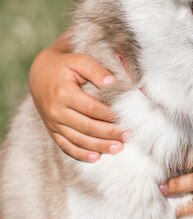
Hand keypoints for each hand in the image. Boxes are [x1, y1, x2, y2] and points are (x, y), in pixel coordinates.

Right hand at [29, 32, 124, 161]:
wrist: (39, 72)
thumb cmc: (64, 65)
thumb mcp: (79, 61)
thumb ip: (96, 70)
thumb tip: (113, 82)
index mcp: (63, 93)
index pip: (90, 108)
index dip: (109, 115)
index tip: (127, 119)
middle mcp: (55, 111)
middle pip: (86, 127)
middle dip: (108, 134)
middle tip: (128, 136)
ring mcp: (52, 123)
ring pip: (77, 139)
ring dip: (98, 146)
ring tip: (117, 148)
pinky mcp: (52, 129)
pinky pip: (65, 145)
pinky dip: (80, 154)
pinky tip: (95, 157)